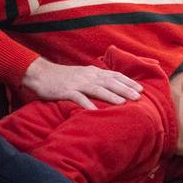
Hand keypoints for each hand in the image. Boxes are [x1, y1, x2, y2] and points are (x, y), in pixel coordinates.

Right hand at [22, 57, 141, 109]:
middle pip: (110, 82)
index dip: (128, 82)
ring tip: (123, 103)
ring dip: (110, 96)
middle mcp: (88, 76)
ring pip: (97, 89)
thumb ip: (97, 79)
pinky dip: (87, 104)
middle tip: (138, 97)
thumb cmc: (63, 77)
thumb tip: (113, 87)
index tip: (141, 89)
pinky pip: (78, 97)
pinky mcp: (65, 91)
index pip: (114, 75)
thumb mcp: (83, 75)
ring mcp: (77, 83)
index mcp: (93, 72)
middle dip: (125, 89)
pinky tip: (95, 111)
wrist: (41, 74)